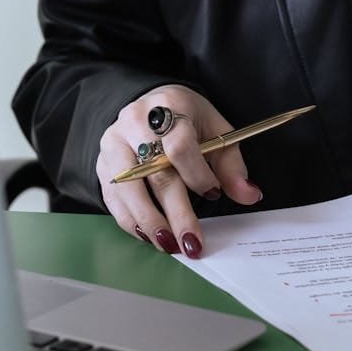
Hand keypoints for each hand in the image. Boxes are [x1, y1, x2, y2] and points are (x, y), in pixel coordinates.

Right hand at [98, 85, 262, 257]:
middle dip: (175, 212)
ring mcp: (113, 143)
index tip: (213, 194)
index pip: (180, 145)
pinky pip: (113, 198)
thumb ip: (232, 166)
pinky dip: (131, 221)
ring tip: (170, 244)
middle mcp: (135, 122)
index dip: (197, 175)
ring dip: (150, 222)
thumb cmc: (186, 119)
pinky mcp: (102, 163)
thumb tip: (249, 194)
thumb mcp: (216, 132)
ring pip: (128, 188)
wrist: (151, 105)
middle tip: (191, 242)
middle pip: (154, 172)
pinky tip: (149, 236)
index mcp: (169, 106)